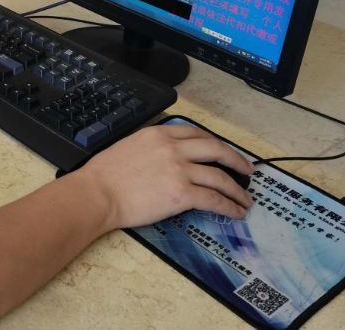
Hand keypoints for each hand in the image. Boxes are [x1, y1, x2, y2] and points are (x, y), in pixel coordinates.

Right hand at [77, 124, 254, 229]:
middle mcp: (173, 147)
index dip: (214, 143)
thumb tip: (164, 159)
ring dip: (237, 189)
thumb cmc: (104, 174)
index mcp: (159, 133)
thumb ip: (151, 147)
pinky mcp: (182, 193)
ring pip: (220, 177)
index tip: (222, 151)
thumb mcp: (129, 146)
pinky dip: (228, 206)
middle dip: (236, 160)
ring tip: (245, 199)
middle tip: (247, 170)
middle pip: (216, 149)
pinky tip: (235, 211)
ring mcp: (180, 170)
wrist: (98, 192)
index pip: (195, 133)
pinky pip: (214, 199)